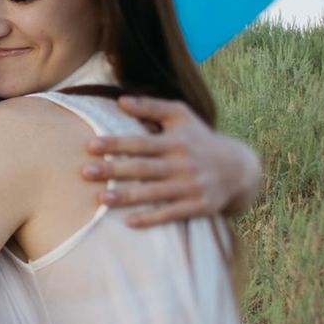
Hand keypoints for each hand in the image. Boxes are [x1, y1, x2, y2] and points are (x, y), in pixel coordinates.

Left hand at [81, 96, 260, 227]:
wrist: (238, 168)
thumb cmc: (200, 138)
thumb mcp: (181, 116)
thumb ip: (151, 107)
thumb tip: (120, 100)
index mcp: (175, 141)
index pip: (140, 142)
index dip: (115, 143)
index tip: (90, 145)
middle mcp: (183, 163)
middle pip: (143, 168)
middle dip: (113, 170)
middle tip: (85, 172)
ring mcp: (191, 186)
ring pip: (154, 193)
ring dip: (127, 196)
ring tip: (101, 199)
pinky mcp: (199, 206)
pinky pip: (171, 214)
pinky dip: (151, 218)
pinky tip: (129, 222)